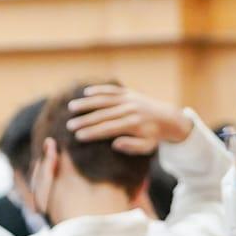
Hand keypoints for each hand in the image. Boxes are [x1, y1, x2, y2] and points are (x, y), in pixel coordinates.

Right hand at [66, 85, 190, 153]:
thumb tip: (115, 144)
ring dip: (87, 103)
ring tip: (71, 107)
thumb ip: (132, 146)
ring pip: (104, 100)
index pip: (108, 129)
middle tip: (69, 125)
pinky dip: (99, 89)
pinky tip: (86, 92)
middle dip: (85, 120)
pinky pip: (111, 90)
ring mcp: (128, 99)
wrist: (167, 117)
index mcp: (133, 124)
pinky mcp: (128, 92)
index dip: (92, 133)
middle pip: (103, 115)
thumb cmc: (153, 136)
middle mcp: (129, 109)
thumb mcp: (147, 147)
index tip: (78, 136)